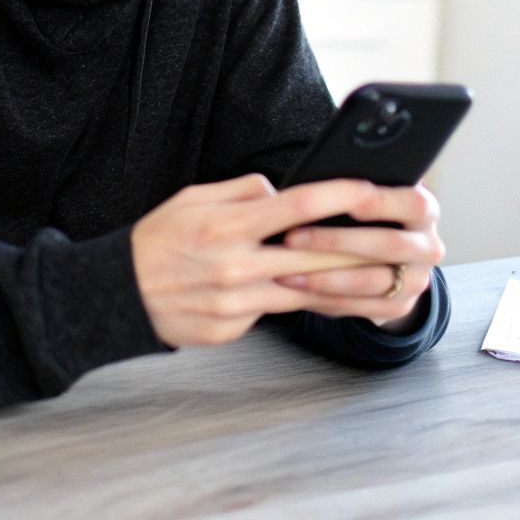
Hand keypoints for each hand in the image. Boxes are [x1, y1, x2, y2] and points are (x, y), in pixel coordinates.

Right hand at [130, 173, 404, 348]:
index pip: (296, 206)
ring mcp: (236, 303)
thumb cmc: (156, 240)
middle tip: (402, 244)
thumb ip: (240, 191)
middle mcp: (236, 265)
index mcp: (227, 226)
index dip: (339, 196)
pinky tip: (328, 302)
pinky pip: (274, 312)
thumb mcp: (191, 199)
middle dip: (364, 250)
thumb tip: (279, 190)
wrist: (118, 295)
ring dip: (350, 288)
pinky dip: (297, 304)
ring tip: (386, 282)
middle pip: (316, 257)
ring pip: (307, 295)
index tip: (371, 190)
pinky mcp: (233, 329)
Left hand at [270, 183, 444, 329]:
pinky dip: (326, 297)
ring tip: (287, 270)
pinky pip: (362, 307)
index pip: (412, 204)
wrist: (380, 257)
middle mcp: (428, 246)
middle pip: (390, 244)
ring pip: (373, 281)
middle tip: (292, 237)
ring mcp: (416, 280)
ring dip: (326, 276)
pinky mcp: (398, 306)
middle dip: (337, 241)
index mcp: (423, 210)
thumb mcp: (363, 197)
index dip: (380, 203)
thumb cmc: (361, 216)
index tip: (343, 201)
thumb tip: (308, 184)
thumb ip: (347, 190)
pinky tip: (298, 287)